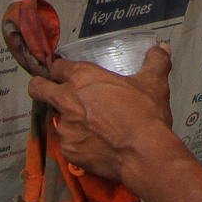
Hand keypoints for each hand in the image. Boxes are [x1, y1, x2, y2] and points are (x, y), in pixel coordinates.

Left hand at [28, 45, 180, 183]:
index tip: (63, 74)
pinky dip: (77, 142)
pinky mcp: (68, 150)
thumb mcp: (154, 83)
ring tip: (87, 126)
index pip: (58, 67)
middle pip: (38, 89)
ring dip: (66, 119)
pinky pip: (67, 143)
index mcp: (83, 78)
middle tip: (49, 92)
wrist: (143, 152)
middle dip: (39, 88)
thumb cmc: (145, 113)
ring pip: (55, 119)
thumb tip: (162, 48)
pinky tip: (93, 144)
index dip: (60, 70)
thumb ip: (156, 62)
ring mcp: (65, 127)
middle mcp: (67, 100)